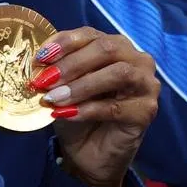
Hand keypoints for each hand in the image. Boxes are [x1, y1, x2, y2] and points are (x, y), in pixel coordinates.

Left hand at [30, 27, 159, 186]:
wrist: (90, 152)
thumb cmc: (77, 110)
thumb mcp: (63, 85)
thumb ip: (56, 70)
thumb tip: (39, 64)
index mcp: (115, 45)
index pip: (90, 35)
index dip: (63, 43)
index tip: (39, 58)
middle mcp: (137, 59)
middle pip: (106, 49)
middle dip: (71, 64)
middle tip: (45, 80)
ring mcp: (146, 85)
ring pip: (117, 74)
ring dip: (80, 86)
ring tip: (54, 98)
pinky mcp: (146, 112)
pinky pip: (116, 107)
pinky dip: (87, 109)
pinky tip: (66, 114)